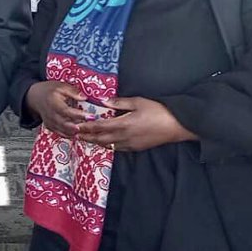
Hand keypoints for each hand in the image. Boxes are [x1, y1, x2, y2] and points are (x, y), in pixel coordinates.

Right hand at [26, 80, 85, 136]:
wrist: (35, 97)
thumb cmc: (49, 91)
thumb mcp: (61, 86)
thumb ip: (73, 92)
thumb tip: (85, 97)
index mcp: (53, 103)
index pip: (67, 111)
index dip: (79, 115)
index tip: (90, 116)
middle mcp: (50, 115)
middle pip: (65, 124)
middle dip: (78, 127)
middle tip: (90, 127)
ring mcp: (50, 122)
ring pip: (63, 131)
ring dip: (75, 132)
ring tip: (87, 131)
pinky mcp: (50, 127)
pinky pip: (60, 133)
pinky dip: (69, 134)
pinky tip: (78, 133)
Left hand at [75, 96, 195, 152]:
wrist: (176, 126)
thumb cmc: (158, 111)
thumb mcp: (138, 102)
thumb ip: (119, 102)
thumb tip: (103, 101)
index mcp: (123, 124)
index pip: (100, 126)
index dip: (87, 127)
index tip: (76, 126)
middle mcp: (124, 137)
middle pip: (101, 139)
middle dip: (87, 137)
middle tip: (75, 135)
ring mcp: (130, 144)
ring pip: (108, 145)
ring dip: (96, 142)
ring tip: (87, 139)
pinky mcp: (136, 148)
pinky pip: (117, 148)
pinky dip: (108, 145)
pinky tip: (105, 143)